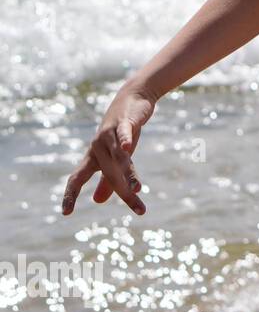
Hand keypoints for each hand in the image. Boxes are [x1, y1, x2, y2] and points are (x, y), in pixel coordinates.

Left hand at [63, 83, 156, 215]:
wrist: (132, 99)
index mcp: (93, 156)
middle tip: (140, 211)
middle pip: (109, 174)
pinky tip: (127, 149)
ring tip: (137, 190)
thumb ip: (106, 179)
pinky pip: (123, 134)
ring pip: (119, 159)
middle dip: (123, 193)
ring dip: (128, 175)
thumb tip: (97, 201)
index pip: (77, 178)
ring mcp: (109, 135)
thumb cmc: (121, 131)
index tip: (65, 213)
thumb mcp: (115, 156)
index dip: (70, 194)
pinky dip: (124, 141)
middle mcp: (97, 147)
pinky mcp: (124, 124)